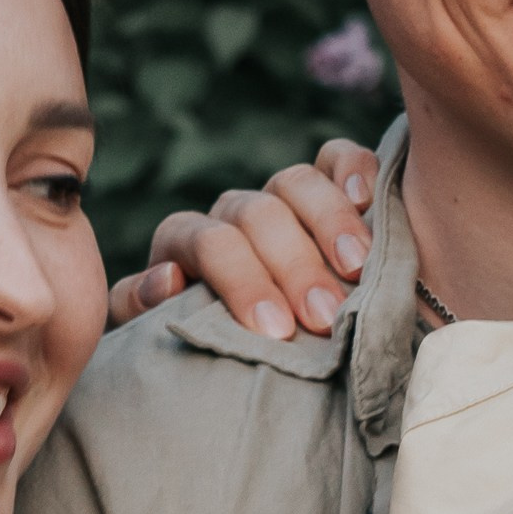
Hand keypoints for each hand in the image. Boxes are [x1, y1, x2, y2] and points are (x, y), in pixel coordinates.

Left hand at [106, 138, 380, 333]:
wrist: (271, 354)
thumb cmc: (214, 353)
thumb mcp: (161, 339)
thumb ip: (143, 310)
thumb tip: (165, 279)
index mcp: (190, 243)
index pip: (209, 242)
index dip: (241, 281)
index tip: (274, 330)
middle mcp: (236, 213)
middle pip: (259, 214)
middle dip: (293, 266)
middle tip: (323, 317)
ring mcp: (283, 198)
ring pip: (298, 182)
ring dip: (330, 223)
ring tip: (357, 270)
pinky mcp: (331, 189)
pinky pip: (340, 158)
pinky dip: (356, 170)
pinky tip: (369, 200)